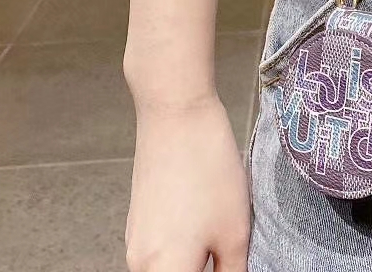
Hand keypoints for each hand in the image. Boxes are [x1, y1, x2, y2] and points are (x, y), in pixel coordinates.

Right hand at [125, 94, 250, 271]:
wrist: (177, 115)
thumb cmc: (208, 169)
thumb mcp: (235, 231)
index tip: (231, 263)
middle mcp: (140, 266)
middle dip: (205, 269)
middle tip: (230, 253)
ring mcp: (135, 243)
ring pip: (169, 268)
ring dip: (194, 262)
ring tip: (221, 235)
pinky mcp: (138, 222)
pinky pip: (161, 251)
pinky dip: (183, 249)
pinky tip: (205, 222)